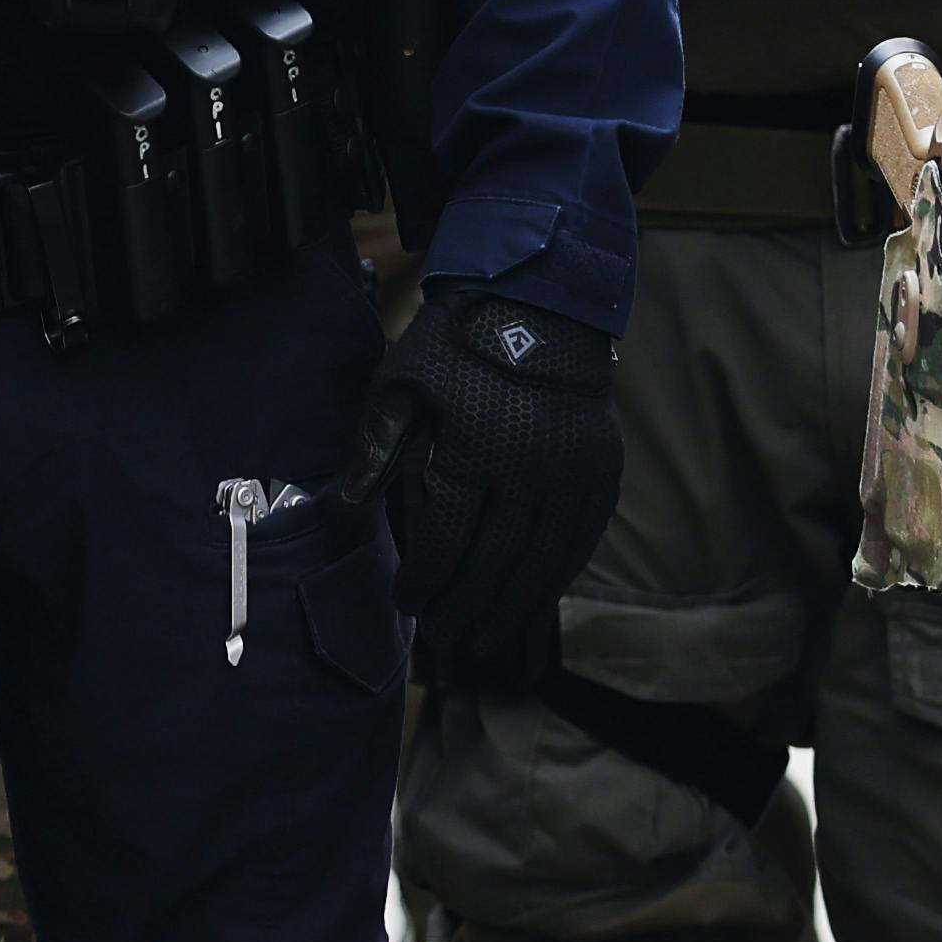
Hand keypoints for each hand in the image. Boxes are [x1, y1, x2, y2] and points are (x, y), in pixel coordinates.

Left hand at [356, 275, 619, 696]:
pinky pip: (582, 540)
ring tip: (485, 639)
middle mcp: (533, 468)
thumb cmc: (457, 347)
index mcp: (477, 449)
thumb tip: (338, 522)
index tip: (406, 603)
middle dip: (466, 607)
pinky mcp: (604, 471)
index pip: (448, 540)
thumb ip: (371, 457)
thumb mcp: (399, 389)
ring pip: (544, 562)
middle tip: (443, 638)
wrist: (541, 303)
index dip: (425, 581)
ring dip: (512, 607)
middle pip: (497, 562)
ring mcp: (576, 473)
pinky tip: (533, 598)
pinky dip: (556, 576)